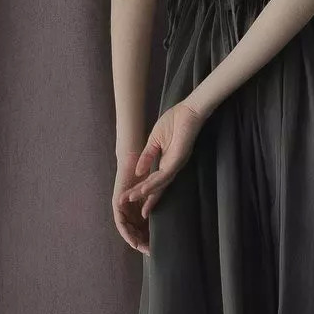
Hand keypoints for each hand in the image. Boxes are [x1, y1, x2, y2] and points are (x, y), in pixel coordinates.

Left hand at [113, 152, 149, 253]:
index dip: (148, 238)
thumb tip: (165, 219)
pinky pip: (120, 222)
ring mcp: (121, 207)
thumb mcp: (154, 193)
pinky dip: (125, 232)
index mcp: (138, 207)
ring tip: (141, 249)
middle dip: (141, 243)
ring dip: (133, 241)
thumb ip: (156, 204)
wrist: (135, 159)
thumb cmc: (146, 173)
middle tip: (150, 253)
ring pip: (126, 230)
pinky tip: (132, 240)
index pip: (142, 227)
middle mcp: (129, 209)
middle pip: (133, 231)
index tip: (156, 248)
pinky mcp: (117, 204)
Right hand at [120, 100, 204, 229]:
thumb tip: (138, 172)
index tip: (128, 198)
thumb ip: (147, 157)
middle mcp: (172, 167)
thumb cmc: (174, 122)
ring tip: (131, 198)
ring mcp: (176, 164)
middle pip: (156, 186)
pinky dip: (154, 183)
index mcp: (167, 163)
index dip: (142, 190)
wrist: (188, 111)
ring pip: (159, 183)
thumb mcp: (154, 141)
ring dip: (144, 191)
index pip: (153, 181)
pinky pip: (165, 175)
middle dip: (140, 195)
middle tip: (124, 203)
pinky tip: (144, 188)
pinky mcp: (178, 159)